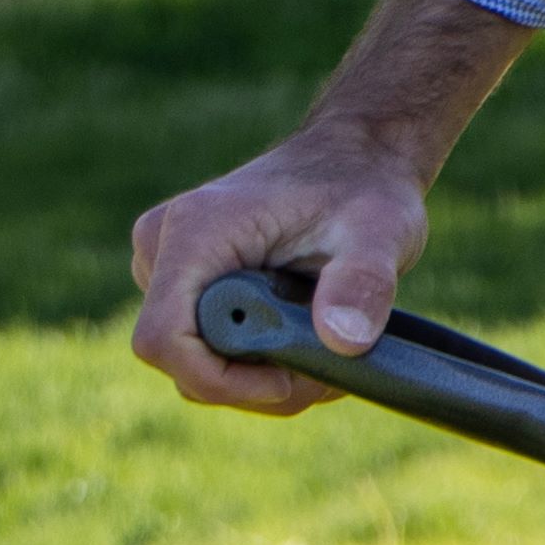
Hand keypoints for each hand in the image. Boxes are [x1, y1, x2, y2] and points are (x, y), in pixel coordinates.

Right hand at [129, 119, 444, 413]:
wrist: (354, 161)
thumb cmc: (366, 189)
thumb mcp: (382, 232)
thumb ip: (364, 282)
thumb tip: (342, 342)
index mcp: (196, 232)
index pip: (162, 338)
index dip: (218, 380)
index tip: (287, 382)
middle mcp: (162, 247)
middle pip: (181, 358)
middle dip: (254, 383)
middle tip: (330, 368)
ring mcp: (164, 265)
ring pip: (195, 359)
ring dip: (260, 375)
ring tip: (328, 347)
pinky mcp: (183, 281)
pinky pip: (204, 345)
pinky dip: (255, 362)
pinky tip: (310, 340)